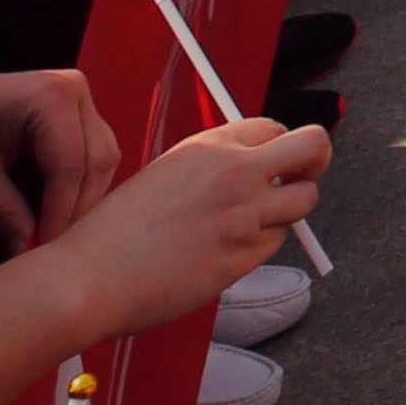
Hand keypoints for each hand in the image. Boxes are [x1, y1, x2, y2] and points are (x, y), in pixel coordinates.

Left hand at [0, 61, 116, 250]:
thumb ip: (5, 215)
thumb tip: (28, 252)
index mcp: (51, 95)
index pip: (70, 166)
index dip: (60, 213)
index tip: (42, 248)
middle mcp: (75, 90)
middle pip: (97, 162)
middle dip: (76, 208)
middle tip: (49, 246)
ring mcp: (81, 98)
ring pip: (103, 160)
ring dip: (83, 198)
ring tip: (51, 228)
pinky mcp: (78, 112)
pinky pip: (95, 154)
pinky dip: (80, 185)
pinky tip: (55, 207)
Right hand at [43, 115, 330, 337]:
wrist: (90, 276)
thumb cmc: (115, 232)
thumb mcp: (165, 176)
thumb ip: (212, 169)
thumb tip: (253, 174)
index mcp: (208, 145)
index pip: (276, 128)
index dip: (280, 147)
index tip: (274, 164)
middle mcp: (233, 171)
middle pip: (313, 147)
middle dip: (315, 162)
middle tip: (302, 179)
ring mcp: (243, 214)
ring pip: (303, 202)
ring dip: (287, 213)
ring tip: (248, 226)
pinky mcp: (243, 256)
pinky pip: (275, 244)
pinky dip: (260, 248)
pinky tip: (223, 254)